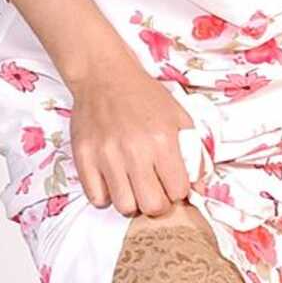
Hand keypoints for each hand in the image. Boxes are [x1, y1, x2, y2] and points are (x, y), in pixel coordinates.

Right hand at [68, 56, 201, 215]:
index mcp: (162, 139)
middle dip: (158, 203)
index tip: (172, 182)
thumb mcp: (179, 118)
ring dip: (132, 201)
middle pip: (152, 206)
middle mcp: (135, 149)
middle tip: (154, 189)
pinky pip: (96, 198)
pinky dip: (106, 195)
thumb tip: (198, 187)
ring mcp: (106, 155)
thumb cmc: (144, 97)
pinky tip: (112, 180)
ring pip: (124, 206)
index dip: (178, 191)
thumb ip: (193, 153)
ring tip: (132, 184)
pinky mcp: (84, 157)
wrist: (104, 75)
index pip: (178, 191)